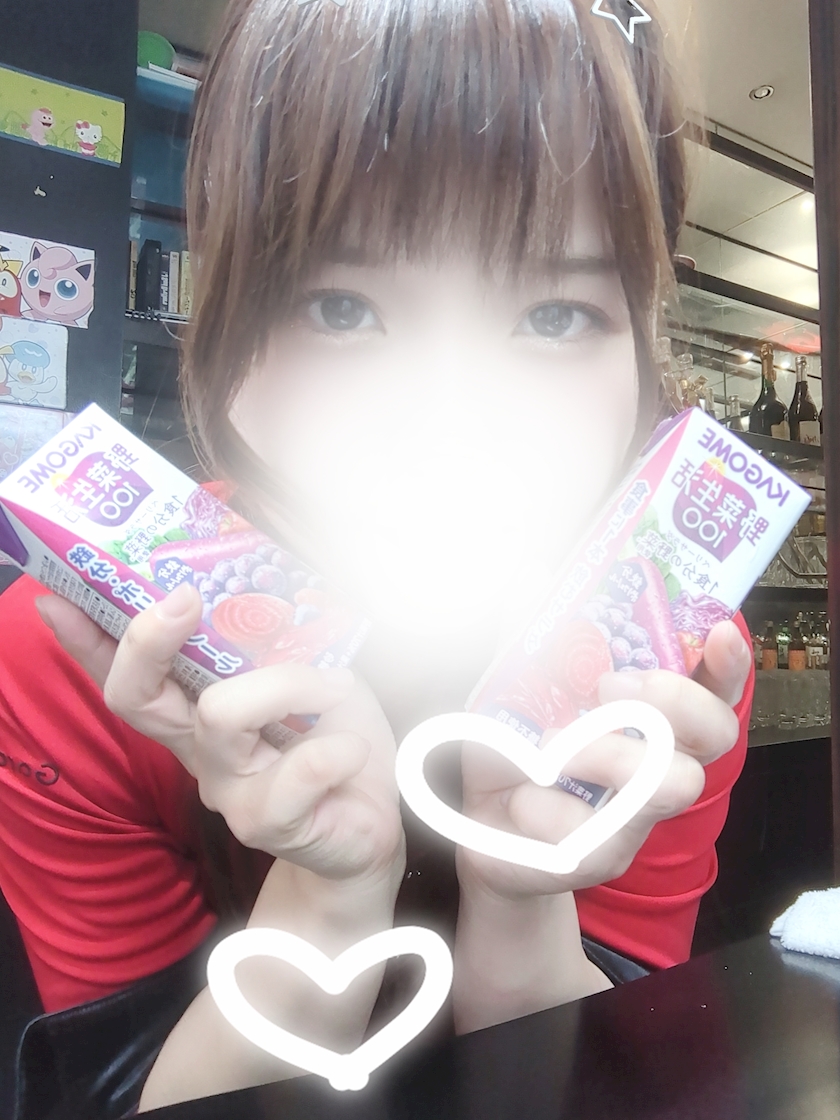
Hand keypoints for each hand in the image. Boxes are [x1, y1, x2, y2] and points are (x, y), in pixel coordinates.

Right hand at [36, 584, 403, 882]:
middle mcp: (198, 748)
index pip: (128, 674)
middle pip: (135, 697)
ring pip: (222, 714)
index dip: (88, 640)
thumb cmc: (332, 733)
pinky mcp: (266, 822)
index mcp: (198, 708)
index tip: (55, 597)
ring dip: (290, 682)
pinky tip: (352, 751)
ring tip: (334, 685)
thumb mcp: (311, 667)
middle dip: (146, 641)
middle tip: (183, 599)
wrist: (371, 818)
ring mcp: (226, 789)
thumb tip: (265, 584)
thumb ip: (277, 638)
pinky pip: (296, 771)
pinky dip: (336, 748)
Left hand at [457, 618, 751, 900]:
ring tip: (548, 747)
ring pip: (669, 784)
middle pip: (717, 732)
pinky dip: (540, 804)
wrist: (479, 823)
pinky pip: (590, 831)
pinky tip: (518, 801)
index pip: (713, 686)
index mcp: (647, 712)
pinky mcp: (604, 858)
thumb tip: (530, 572)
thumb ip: (530, 632)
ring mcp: (638, 814)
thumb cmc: (513, 744)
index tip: (719, 633)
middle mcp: (658, 760)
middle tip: (607, 686)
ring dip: (604, 752)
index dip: (728, 662)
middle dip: (672, 701)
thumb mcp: (513, 681)